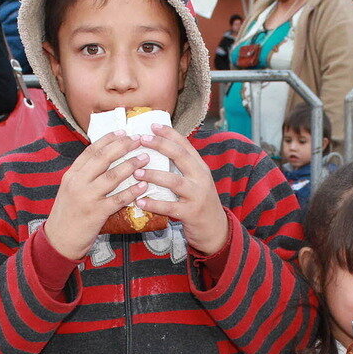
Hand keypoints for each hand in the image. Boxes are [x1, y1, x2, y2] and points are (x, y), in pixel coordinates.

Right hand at [43, 132, 146, 260]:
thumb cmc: (69, 213)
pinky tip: (143, 186)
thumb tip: (105, 159)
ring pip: (111, 177)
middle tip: (138, 139)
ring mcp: (87, 198)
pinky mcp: (96, 213)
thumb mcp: (71, 189)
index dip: (107, 140)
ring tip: (145, 158)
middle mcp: (78, 183)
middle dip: (122, 147)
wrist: (59, 240)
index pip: (90, 151)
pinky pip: (117, 200)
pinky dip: (132, 192)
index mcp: (72, 175)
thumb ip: (85, 175)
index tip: (122, 132)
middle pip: (102, 159)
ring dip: (130, 165)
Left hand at [133, 125, 229, 254]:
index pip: (185, 145)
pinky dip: (153, 204)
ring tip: (137, 173)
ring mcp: (197, 195)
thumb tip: (157, 150)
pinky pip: (169, 207)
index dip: (169, 133)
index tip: (152, 125)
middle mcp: (201, 178)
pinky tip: (139, 201)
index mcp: (200, 167)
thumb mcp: (195, 181)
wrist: (215, 228)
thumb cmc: (199, 202)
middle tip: (141, 140)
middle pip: (181, 157)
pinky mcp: (191, 213)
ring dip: (154, 176)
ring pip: (174, 181)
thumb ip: (181, 167)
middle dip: (161, 146)